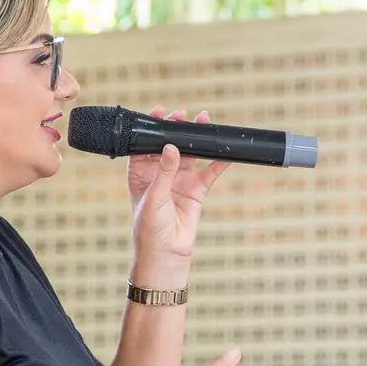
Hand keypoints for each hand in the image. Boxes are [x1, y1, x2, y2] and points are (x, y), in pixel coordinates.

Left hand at [127, 107, 229, 267]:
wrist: (166, 253)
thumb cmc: (149, 227)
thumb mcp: (153, 196)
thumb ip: (164, 171)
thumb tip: (172, 147)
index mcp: (140, 173)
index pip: (145, 144)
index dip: (151, 128)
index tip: (159, 112)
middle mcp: (160, 174)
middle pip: (170, 145)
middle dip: (177, 129)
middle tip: (184, 115)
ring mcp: (180, 181)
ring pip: (190, 154)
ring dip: (197, 139)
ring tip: (204, 120)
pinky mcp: (197, 191)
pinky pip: (209, 172)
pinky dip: (218, 161)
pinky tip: (225, 150)